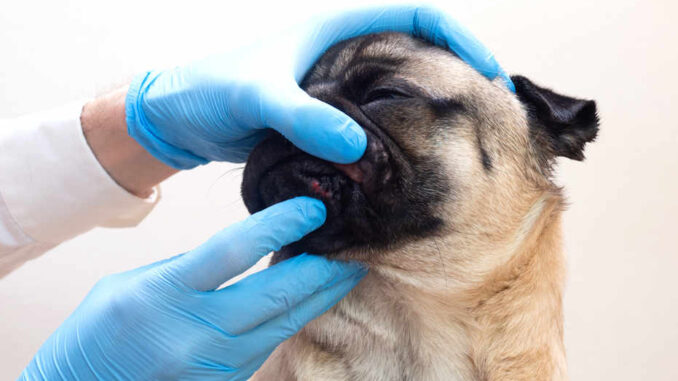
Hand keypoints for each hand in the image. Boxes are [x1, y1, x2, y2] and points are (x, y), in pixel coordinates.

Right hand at [21, 197, 366, 379]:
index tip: (314, 206)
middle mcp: (195, 332)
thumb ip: (193, 267)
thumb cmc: (100, 331)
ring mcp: (214, 364)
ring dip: (322, 293)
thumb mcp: (136, 282)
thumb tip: (247, 248)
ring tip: (349, 267)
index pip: (234, 251)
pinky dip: (296, 317)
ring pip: (285, 323)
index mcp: (165, 294)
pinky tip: (312, 299)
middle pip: (278, 293)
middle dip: (324, 266)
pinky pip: (271, 344)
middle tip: (354, 240)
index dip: (280, 225)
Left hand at [126, 5, 512, 168]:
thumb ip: (301, 117)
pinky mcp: (325, 121)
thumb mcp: (253, 96)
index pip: (414, 14)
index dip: (457, 36)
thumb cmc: (206, 90)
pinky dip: (395, 140)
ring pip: (397, 93)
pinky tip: (407, 165)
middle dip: (455, 76)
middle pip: (417, 54)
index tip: (486, 71)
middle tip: (486, 115)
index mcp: (335, 29)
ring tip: (460, 142)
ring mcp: (336, 90)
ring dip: (429, 111)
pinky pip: (373, 125)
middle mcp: (342, 55)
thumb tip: (354, 145)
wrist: (176, 119)